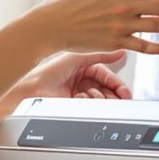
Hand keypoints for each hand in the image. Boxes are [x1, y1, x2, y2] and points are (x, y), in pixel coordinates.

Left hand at [15, 50, 131, 100]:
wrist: (33, 90)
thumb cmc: (49, 71)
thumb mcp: (77, 58)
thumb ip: (100, 55)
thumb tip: (120, 52)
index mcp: (84, 68)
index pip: (107, 77)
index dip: (117, 84)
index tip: (125, 92)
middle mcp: (82, 82)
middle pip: (106, 90)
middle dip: (113, 95)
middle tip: (121, 99)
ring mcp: (79, 94)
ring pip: (100, 100)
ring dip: (100, 99)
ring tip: (91, 96)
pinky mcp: (75, 106)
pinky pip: (90, 107)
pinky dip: (89, 104)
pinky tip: (82, 99)